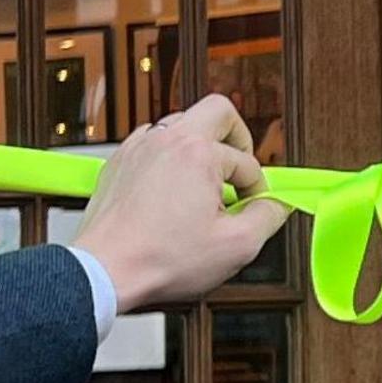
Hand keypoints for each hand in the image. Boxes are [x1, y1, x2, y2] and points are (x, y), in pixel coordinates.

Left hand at [72, 95, 288, 312]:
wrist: (104, 271)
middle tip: (239, 167)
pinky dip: (168, 159)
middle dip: (237, 138)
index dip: (258, 188)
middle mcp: (167, 139)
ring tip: (205, 182)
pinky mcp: (119, 161)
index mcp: (198, 153)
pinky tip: (172, 190)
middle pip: (217, 111)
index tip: (255, 207)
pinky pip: (152, 143)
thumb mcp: (236, 246)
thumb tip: (277, 205)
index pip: (247, 162)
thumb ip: (268, 217)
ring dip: (200, 148)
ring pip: (182, 124)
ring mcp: (139, 147)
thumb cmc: (160, 259)